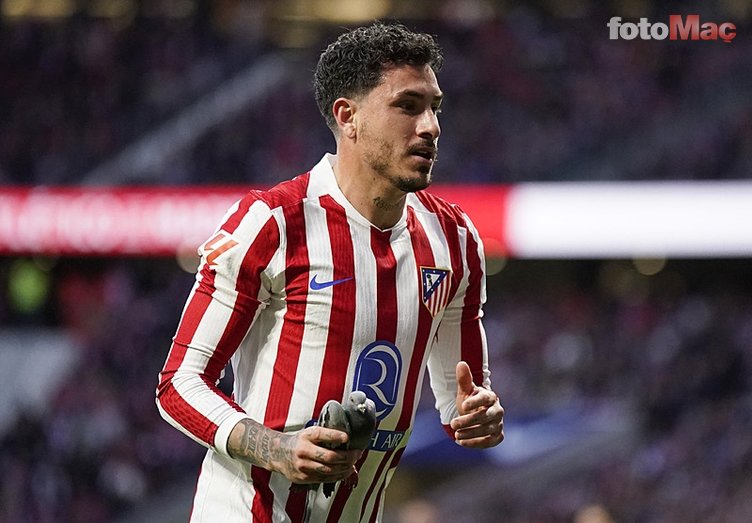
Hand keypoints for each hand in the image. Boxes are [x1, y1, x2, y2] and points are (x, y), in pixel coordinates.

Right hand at [227, 419, 361, 483]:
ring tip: (353, 464)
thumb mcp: (309, 433)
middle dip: (347, 456)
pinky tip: (345, 471)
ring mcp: (303, 466)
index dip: (336, 436)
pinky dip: (338, 476)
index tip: (347, 437)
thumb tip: (346, 438)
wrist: (278, 454)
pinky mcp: (304, 478)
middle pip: (329, 457)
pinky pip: (325, 479)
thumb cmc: (298, 442)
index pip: (322, 435)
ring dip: (345, 468)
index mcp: (306, 437)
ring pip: (329, 470)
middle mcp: (303, 451)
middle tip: (357, 454)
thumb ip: (324, 435)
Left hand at [450, 361, 503, 447]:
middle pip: (486, 416)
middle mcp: (498, 410)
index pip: (485, 398)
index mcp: (490, 396)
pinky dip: (476, 443)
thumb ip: (463, 379)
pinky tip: (462, 442)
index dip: (475, 402)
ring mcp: (499, 424)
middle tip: (453, 424)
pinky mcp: (498, 436)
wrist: (474, 415)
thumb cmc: (470, 401)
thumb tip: (461, 364)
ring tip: (456, 434)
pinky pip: (490, 441)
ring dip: (471, 433)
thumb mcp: (465, 390)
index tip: (462, 406)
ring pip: (487, 430)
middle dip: (469, 421)